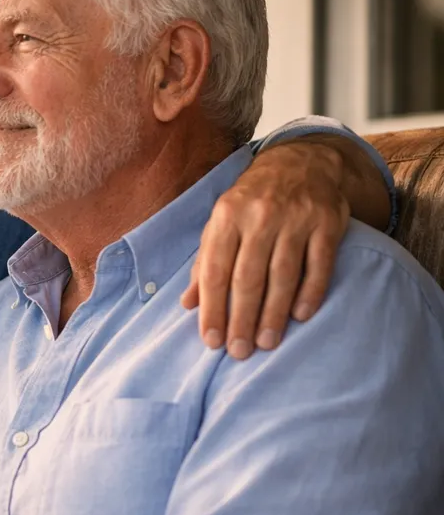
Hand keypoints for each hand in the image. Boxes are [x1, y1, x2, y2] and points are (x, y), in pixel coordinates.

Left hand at [181, 141, 350, 358]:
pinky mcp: (328, 222)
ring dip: (273, 314)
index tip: (212, 341)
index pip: (214, 271)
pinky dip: (310, 292)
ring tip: (266, 343)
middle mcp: (259, 216)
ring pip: (283, 275)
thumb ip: (204, 263)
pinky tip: (300, 316)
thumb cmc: (251, 202)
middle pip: (248, 278)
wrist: (300, 162)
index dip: (212, 309)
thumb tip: (187, 304)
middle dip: (242, 319)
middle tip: (239, 352)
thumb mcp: (220, 225)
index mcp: (226, 217)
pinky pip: (319, 264)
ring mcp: (296, 218)